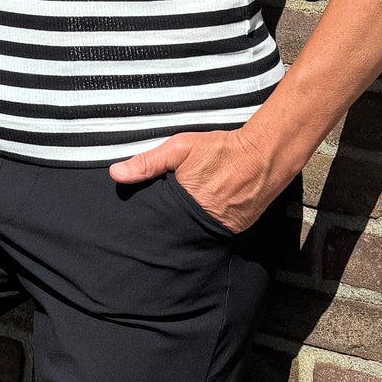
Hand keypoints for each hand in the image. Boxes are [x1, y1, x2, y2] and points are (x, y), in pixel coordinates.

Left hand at [108, 128, 277, 233]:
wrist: (265, 155)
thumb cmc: (221, 149)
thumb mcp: (180, 148)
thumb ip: (148, 162)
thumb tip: (116, 173)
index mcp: (183, 204)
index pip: (156, 221)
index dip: (150, 218)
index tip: (142, 217)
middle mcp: (200, 222)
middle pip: (174, 231)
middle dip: (167, 226)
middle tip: (165, 216)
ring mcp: (221, 228)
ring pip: (193, 233)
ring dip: (186, 227)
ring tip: (182, 217)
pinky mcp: (236, 229)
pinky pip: (214, 232)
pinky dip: (206, 226)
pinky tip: (205, 213)